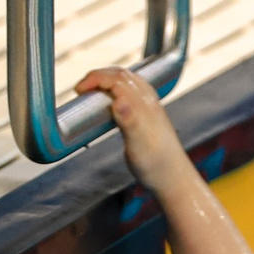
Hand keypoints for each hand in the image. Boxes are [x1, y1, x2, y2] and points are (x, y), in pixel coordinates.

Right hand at [75, 67, 196, 193]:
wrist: (174, 178)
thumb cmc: (156, 166)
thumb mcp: (138, 146)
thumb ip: (129, 122)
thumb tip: (119, 101)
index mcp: (143, 106)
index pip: (116, 79)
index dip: (95, 79)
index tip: (79, 90)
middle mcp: (149, 102)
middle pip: (122, 75)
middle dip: (98, 76)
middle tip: (82, 89)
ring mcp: (151, 107)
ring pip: (129, 80)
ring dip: (108, 79)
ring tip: (93, 90)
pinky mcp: (151, 115)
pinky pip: (134, 90)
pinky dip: (119, 86)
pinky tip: (114, 97)